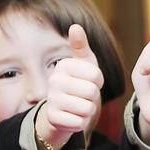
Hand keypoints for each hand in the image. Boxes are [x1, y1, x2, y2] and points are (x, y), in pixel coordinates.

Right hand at [36, 24, 102, 149]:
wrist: (63, 111)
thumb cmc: (78, 83)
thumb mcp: (84, 64)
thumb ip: (81, 47)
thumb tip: (75, 27)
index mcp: (64, 66)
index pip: (96, 75)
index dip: (98, 82)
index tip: (88, 81)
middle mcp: (54, 81)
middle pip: (92, 92)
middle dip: (93, 97)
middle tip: (83, 96)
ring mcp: (51, 100)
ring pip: (87, 108)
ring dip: (88, 110)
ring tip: (78, 106)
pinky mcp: (53, 118)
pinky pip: (80, 122)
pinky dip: (81, 122)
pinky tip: (72, 117)